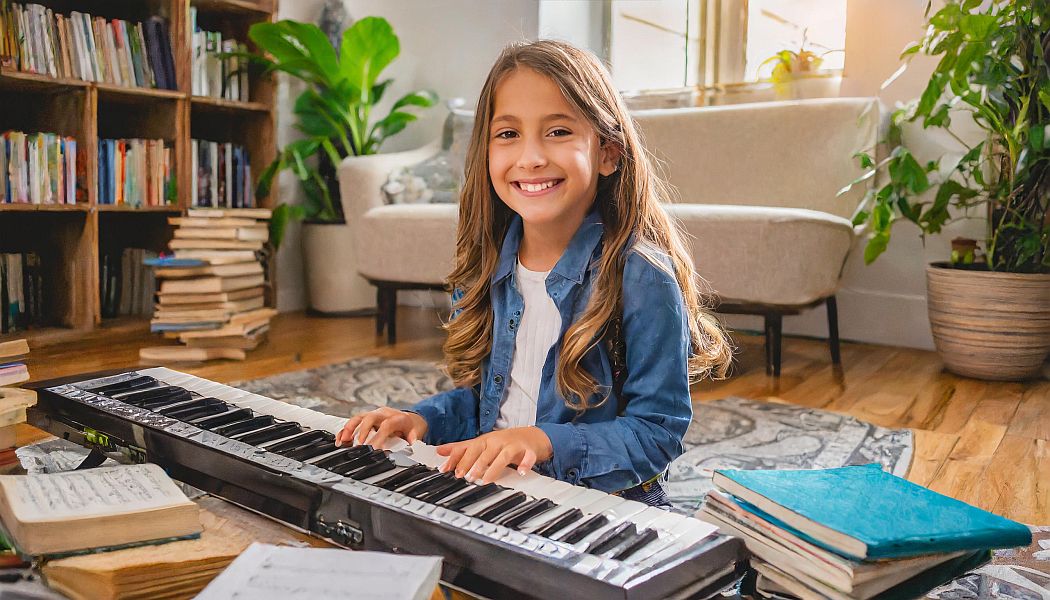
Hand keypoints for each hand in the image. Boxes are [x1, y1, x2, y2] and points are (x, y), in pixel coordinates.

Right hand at [335, 407, 427, 447]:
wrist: (410, 419)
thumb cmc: (410, 427)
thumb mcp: (415, 432)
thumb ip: (412, 438)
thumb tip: (412, 442)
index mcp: (396, 418)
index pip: (386, 425)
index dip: (379, 437)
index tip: (374, 449)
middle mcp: (383, 414)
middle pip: (370, 418)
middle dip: (362, 431)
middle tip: (358, 444)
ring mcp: (373, 415)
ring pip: (358, 417)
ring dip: (349, 429)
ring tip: (342, 441)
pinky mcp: (366, 418)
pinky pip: (353, 422)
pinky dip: (345, 430)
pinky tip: (340, 439)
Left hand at [436, 427, 553, 483]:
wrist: (532, 436)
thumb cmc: (504, 442)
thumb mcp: (481, 444)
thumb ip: (461, 448)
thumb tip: (439, 451)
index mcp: (485, 440)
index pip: (468, 447)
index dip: (458, 457)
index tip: (447, 469)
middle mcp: (497, 441)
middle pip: (484, 451)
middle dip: (474, 463)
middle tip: (467, 477)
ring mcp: (513, 445)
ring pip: (503, 455)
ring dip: (494, 467)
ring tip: (487, 480)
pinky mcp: (528, 451)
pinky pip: (528, 457)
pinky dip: (525, 464)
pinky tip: (521, 472)